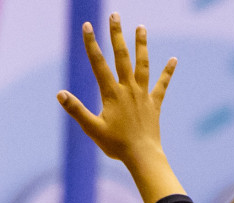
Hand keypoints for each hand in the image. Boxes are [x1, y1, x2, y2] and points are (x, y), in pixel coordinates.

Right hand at [57, 15, 176, 166]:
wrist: (142, 155)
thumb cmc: (115, 145)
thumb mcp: (91, 128)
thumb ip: (76, 109)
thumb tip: (60, 94)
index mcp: (111, 94)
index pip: (98, 64)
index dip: (91, 44)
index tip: (87, 26)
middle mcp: (128, 89)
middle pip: (122, 57)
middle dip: (117, 35)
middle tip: (115, 15)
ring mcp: (142, 95)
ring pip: (142, 64)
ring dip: (141, 45)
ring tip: (141, 27)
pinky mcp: (154, 104)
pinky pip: (162, 85)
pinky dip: (168, 72)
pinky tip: (173, 59)